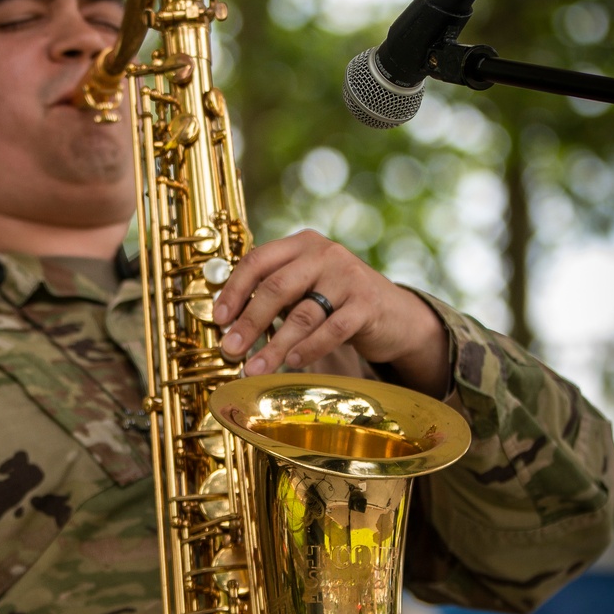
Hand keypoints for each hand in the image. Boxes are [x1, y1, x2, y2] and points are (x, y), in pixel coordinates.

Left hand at [212, 230, 450, 398]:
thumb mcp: (306, 288)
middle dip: (248, 322)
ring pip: (302, 314)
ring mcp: (349, 276)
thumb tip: (229, 324)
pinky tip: (293, 363)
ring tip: (254, 368)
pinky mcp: (367, 304)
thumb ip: (275, 295)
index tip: (219, 320)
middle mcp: (325, 253)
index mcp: (302, 244)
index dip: (234, 290)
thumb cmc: (338, 303)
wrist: (395, 314)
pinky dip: (310, 348)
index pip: (258, 260)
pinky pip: (332, 330)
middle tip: (231, 350)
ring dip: (274, 345)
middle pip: (276, 287)